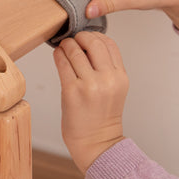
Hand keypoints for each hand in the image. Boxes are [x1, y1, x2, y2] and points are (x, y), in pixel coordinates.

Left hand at [53, 31, 127, 174]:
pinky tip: (58, 55)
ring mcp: (89, 85)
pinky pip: (62, 63)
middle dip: (80, 37)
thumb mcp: (114, 88)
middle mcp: (107, 79)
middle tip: (73, 40)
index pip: (109, 43)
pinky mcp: (72, 91)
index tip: (86, 38)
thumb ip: (106, 67)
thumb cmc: (102, 116)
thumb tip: (86, 43)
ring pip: (75, 50)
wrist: (96, 143)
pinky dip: (58, 55)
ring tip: (63, 47)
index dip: (95, 36)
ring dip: (66, 45)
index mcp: (120, 77)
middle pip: (93, 42)